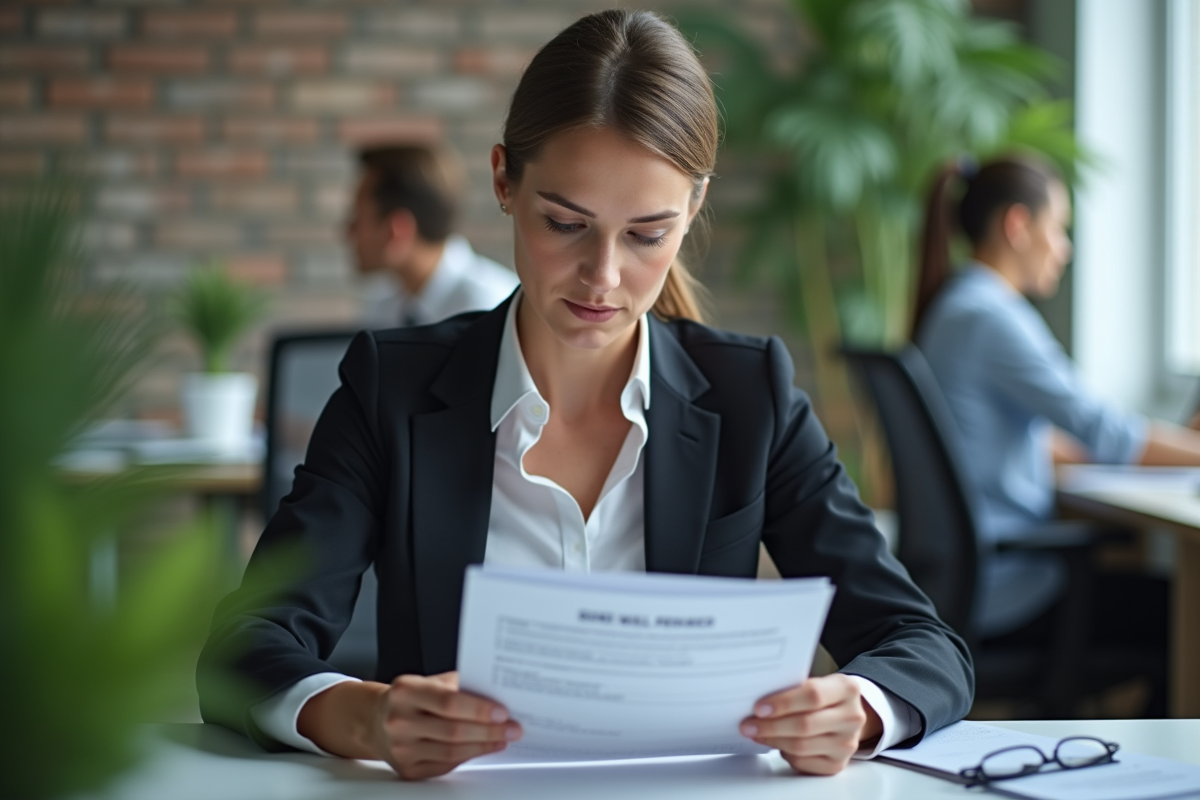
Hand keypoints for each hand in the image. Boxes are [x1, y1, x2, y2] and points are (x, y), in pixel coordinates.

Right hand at [370, 671, 521, 780]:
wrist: (376, 720)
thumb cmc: (410, 698)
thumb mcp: (428, 681)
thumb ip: (457, 686)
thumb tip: (496, 693)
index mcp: (406, 691)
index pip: (449, 702)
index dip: (479, 709)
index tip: (502, 712)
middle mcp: (399, 720)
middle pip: (453, 731)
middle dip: (489, 731)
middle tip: (513, 728)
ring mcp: (401, 748)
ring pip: (451, 752)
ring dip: (483, 746)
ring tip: (502, 739)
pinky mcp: (407, 769)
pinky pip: (445, 765)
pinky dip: (468, 757)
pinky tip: (483, 748)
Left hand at [739, 674, 881, 774]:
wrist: (849, 716)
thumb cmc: (826, 697)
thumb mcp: (818, 683)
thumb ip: (794, 688)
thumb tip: (759, 703)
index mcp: (847, 689)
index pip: (813, 695)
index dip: (783, 702)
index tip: (759, 708)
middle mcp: (852, 717)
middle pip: (805, 725)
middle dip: (771, 726)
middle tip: (748, 725)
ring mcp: (847, 744)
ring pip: (801, 746)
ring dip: (773, 740)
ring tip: (757, 733)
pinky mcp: (837, 764)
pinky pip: (803, 762)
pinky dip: (785, 753)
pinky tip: (776, 743)